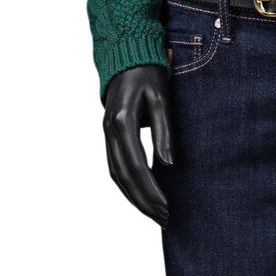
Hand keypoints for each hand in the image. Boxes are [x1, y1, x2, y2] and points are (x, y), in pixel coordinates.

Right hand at [103, 64, 173, 226]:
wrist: (128, 55)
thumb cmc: (149, 73)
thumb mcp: (162, 98)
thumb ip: (164, 131)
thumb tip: (169, 165)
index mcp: (122, 122)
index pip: (136, 166)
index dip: (151, 190)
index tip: (168, 208)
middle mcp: (109, 131)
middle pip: (123, 176)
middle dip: (143, 201)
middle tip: (164, 219)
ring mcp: (106, 133)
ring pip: (116, 175)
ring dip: (134, 198)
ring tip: (154, 214)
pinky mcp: (109, 134)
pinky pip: (115, 166)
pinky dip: (127, 185)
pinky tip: (141, 196)